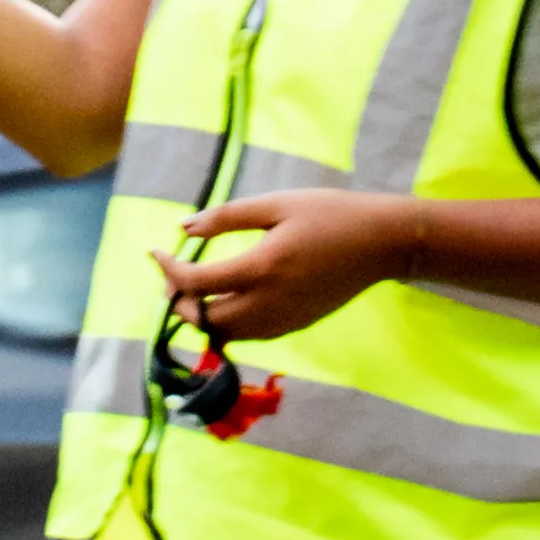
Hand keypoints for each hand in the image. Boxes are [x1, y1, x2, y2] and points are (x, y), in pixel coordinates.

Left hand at [161, 191, 427, 343]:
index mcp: (260, 269)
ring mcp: (283, 320)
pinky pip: (250, 335)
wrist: (383, 243)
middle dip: (179, 301)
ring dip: (202, 316)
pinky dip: (228, 324)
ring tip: (193, 290)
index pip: (195, 284)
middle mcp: (268, 303)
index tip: (156, 252)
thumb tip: (183, 228)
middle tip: (172, 276)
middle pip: (205, 320)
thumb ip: (225, 217)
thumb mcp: (276, 204)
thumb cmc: (331, 214)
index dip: (168, 271)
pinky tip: (227, 299)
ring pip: (226, 334)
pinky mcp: (296, 325)